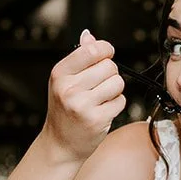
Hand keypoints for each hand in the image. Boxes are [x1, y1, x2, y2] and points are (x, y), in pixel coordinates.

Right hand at [42, 30, 124, 161]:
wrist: (60, 144)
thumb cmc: (64, 110)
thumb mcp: (64, 81)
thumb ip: (79, 57)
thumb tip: (89, 35)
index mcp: (60, 74)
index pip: (92, 50)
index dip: (106, 50)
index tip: (107, 55)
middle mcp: (69, 88)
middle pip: (109, 66)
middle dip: (110, 74)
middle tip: (100, 85)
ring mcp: (82, 105)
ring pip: (118, 83)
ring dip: (115, 90)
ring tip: (101, 98)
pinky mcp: (96, 120)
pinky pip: (120, 101)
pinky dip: (116, 105)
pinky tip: (102, 111)